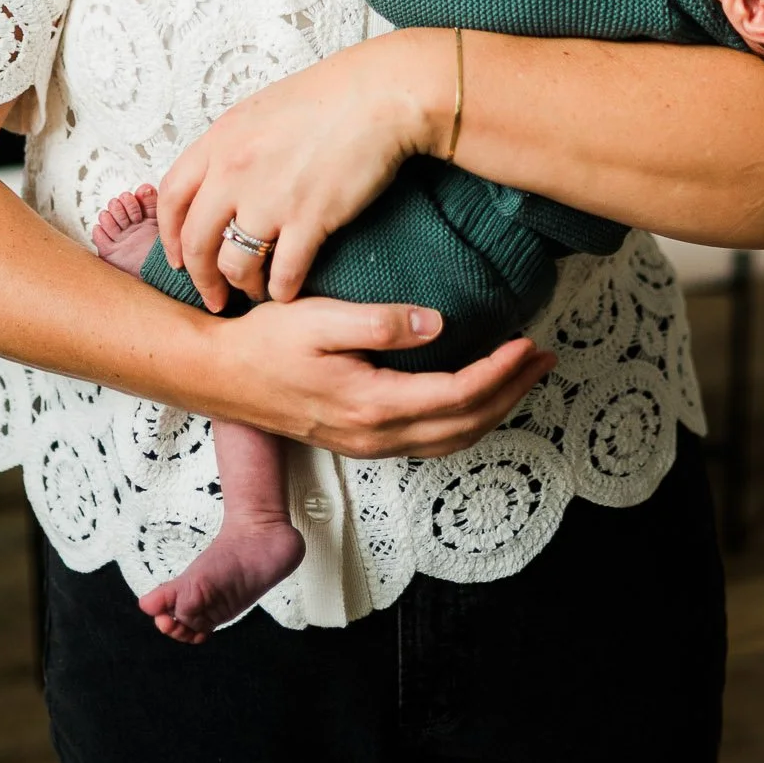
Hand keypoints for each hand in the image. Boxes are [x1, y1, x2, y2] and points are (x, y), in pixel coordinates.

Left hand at [155, 29, 451, 310]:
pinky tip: (287, 293)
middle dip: (201, 277)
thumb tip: (222, 172)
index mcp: (220, 141)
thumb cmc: (330, 96)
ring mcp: (269, 197)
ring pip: (236, 262)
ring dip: (243, 285)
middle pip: (197, 240)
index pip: (172, 197)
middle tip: (211, 296)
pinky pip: (284, 271)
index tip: (179, 257)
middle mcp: (234, 171)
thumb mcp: (262, 110)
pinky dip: (282, 290)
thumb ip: (234, 144)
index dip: (169, 235)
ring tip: (255, 292)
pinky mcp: (309, 218)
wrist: (379, 95)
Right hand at [203, 295, 555, 457]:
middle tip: (544, 359)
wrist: (219, 375)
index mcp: (372, 405)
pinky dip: (464, 423)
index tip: (528, 343)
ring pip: (451, 441)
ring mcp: (368, 444)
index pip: (458, 395)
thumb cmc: (264, 342)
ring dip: (494, 411)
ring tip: (523, 377)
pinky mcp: (360, 441)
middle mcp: (376, 435)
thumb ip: (381, 323)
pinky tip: (474, 400)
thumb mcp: (321, 318)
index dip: (500, 371)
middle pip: (465, 425)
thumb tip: (438, 324)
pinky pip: (429, 443)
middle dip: (512, 393)